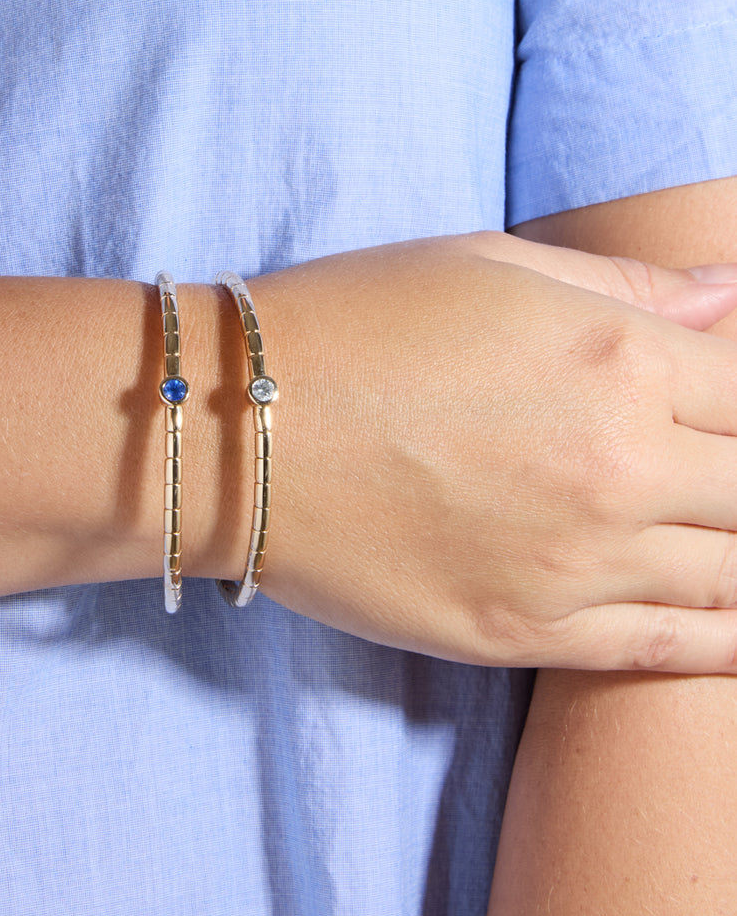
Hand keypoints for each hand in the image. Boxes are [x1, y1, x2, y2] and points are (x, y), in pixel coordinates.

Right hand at [250, 231, 736, 670]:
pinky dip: (724, 643)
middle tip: (715, 484)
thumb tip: (729, 296)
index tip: (723, 415)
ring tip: (724, 545)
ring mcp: (576, 562)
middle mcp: (618, 465)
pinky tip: (736, 630)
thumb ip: (627, 286)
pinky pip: (667, 649)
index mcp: (619, 357)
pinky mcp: (524, 633)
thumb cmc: (353, 322)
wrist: (230, 428)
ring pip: (732, 576)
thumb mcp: (489, 265)